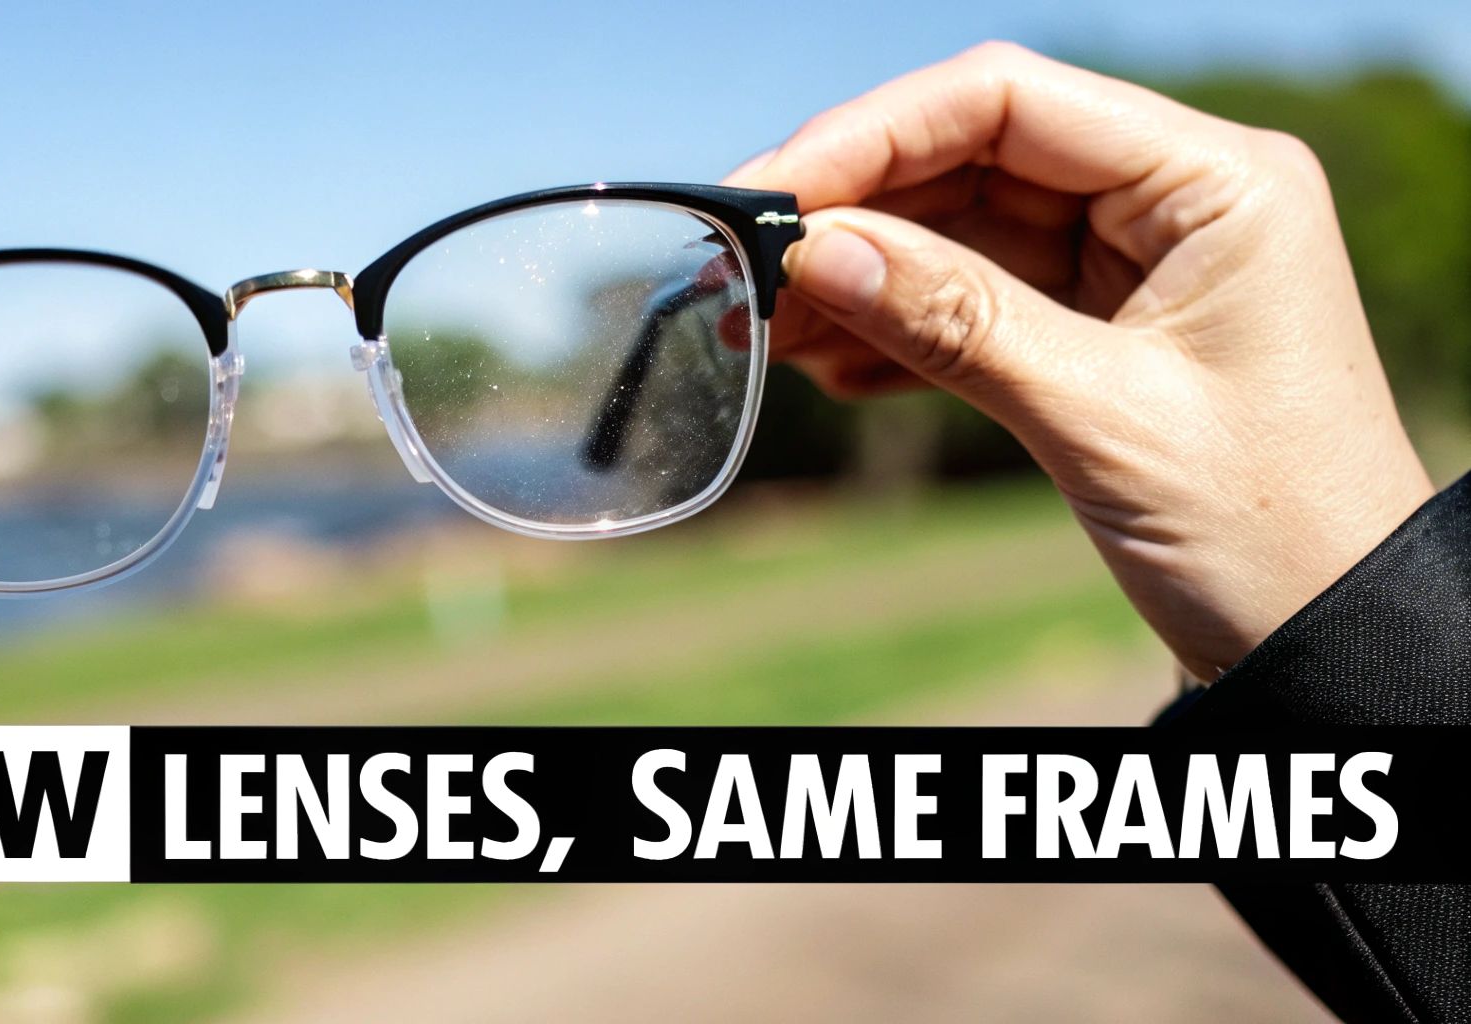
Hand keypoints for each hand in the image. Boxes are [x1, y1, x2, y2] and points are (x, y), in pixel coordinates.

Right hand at [729, 42, 1433, 680]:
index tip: (773, 193)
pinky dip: (897, 335)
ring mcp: (1131, 268)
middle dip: (850, 214)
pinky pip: (973, 307)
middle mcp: (1172, 204)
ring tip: (762, 332)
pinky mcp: (1096, 335)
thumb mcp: (1102, 418)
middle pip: (971, 159)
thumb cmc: (1269, 531)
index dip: (875, 135)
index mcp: (1214, 184)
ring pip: (957, 237)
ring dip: (858, 281)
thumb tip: (819, 252)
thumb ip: (958, 323)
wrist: (1324, 643)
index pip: (1010, 104)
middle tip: (739, 272)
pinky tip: (828, 369)